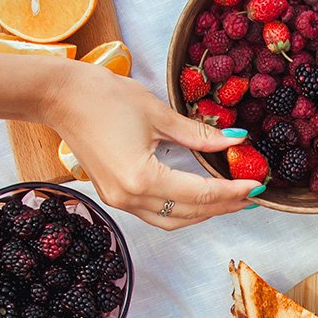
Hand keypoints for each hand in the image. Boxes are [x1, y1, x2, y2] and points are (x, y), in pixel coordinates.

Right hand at [45, 62, 259, 229]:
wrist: (60, 97)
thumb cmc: (104, 98)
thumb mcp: (159, 114)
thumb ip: (199, 135)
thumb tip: (234, 142)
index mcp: (143, 179)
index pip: (201, 194)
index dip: (232, 191)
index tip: (257, 186)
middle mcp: (130, 198)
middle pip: (189, 213)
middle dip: (223, 206)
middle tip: (251, 194)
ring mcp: (119, 201)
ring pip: (171, 220)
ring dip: (202, 213)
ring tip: (230, 199)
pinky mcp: (113, 195)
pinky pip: (154, 213)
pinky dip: (180, 210)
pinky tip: (197, 197)